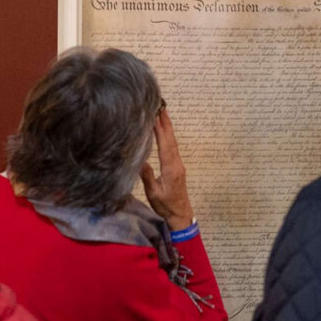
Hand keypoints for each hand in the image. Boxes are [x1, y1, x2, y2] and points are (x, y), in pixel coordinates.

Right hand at [140, 108, 194, 230]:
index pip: (165, 145)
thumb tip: (139, 160)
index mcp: (170, 169)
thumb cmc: (166, 206)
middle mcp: (176, 163)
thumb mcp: (153, 193)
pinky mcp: (177, 167)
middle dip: (166, 122)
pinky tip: (165, 131)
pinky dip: (168, 136)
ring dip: (168, 127)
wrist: (181, 214)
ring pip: (173, 142)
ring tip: (162, 113)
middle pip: (171, 140)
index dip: (160, 130)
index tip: (156, 115)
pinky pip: (173, 147)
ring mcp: (178, 164)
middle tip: (161, 106)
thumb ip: (147, 176)